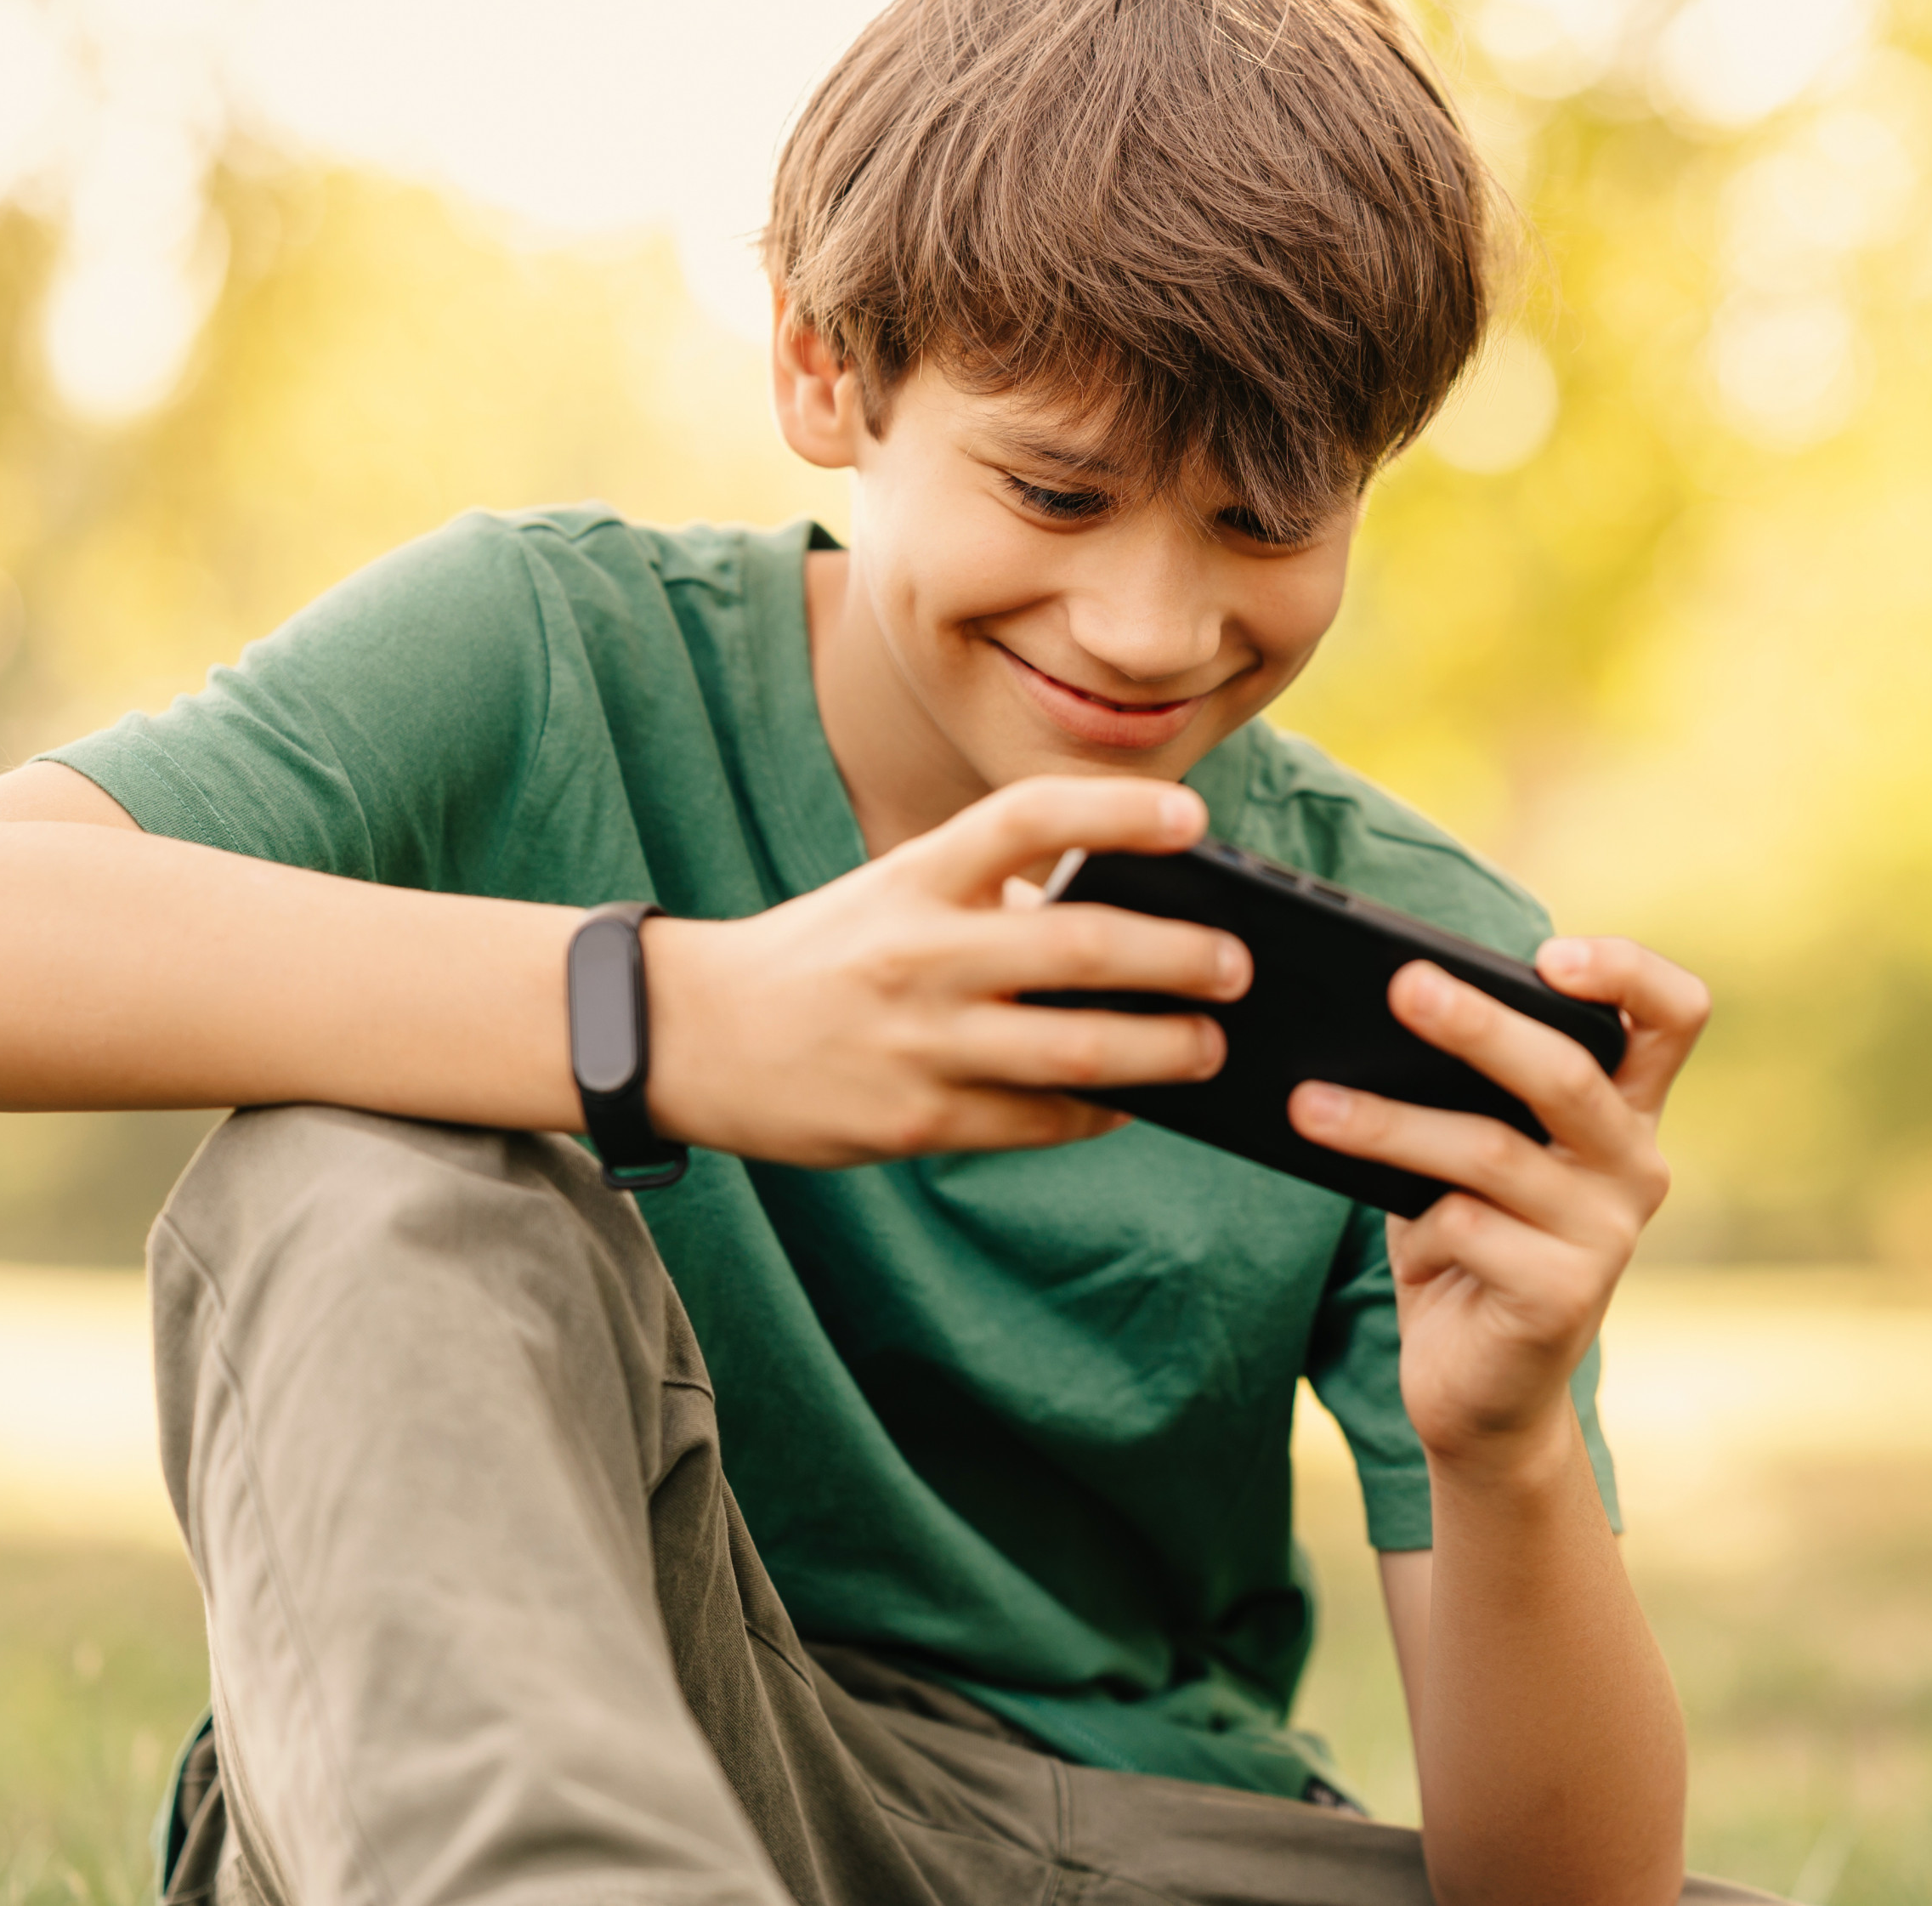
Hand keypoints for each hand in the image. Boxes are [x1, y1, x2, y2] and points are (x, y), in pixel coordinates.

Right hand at [636, 777, 1249, 1167]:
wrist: (694, 1037)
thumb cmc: (825, 955)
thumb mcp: (894, 893)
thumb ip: (991, 896)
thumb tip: (1125, 916)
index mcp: (915, 878)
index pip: (1027, 817)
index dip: (1117, 810)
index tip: (1193, 817)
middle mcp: (919, 953)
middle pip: (1081, 945)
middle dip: (1181, 957)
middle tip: (1237, 965)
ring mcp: (919, 1043)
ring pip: (1077, 1049)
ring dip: (1165, 1050)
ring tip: (1210, 1045)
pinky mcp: (915, 1122)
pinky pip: (1038, 1119)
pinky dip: (1099, 1110)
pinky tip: (1131, 1101)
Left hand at [1287, 939, 1709, 1472]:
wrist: (1480, 1395)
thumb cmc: (1466, 1247)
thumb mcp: (1470, 1153)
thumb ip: (1461, 1091)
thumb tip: (1384, 1014)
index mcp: (1624, 1113)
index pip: (1673, 1015)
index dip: (1626, 971)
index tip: (1546, 956)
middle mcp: (1634, 1166)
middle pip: (1569, 1072)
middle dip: (1480, 1025)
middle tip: (1401, 987)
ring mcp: (1606, 1235)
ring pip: (1491, 1151)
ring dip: (1390, 1124)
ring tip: (1310, 1103)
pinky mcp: (1563, 1297)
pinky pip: (1468, 1228)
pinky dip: (1415, 1228)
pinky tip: (1401, 1245)